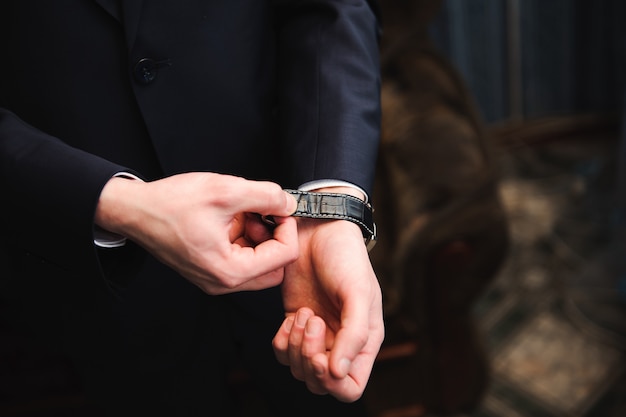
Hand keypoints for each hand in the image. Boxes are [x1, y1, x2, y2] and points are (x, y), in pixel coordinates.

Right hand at [94, 172, 298, 293]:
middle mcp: (224, 282)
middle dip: (275, 236)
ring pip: (260, 262)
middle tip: (262, 213)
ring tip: (242, 212)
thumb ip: (266, 196)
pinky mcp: (210, 268)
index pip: (285, 256)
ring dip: (259, 235)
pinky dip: (244, 237)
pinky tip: (231, 217)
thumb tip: (289, 202)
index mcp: (230, 271)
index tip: (278, 206)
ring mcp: (216, 277)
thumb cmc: (170, 204)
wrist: (135, 210)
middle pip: (276, 266)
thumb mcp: (226, 191)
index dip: (287, 226)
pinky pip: (241, 258)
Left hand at [272, 217, 383, 401]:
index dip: (333, 383)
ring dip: (296, 346)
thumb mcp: (358, 293)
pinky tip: (290, 318)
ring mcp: (316, 334)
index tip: (323, 356)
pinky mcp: (294, 321)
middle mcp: (340, 343)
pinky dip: (282, 340)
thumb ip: (354, 334)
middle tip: (313, 320)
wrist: (319, 229)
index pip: (350, 388)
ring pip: (298, 369)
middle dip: (310, 359)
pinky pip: (282, 350)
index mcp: (364, 342)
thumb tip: (338, 373)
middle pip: (319, 383)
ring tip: (304, 313)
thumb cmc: (345, 257)